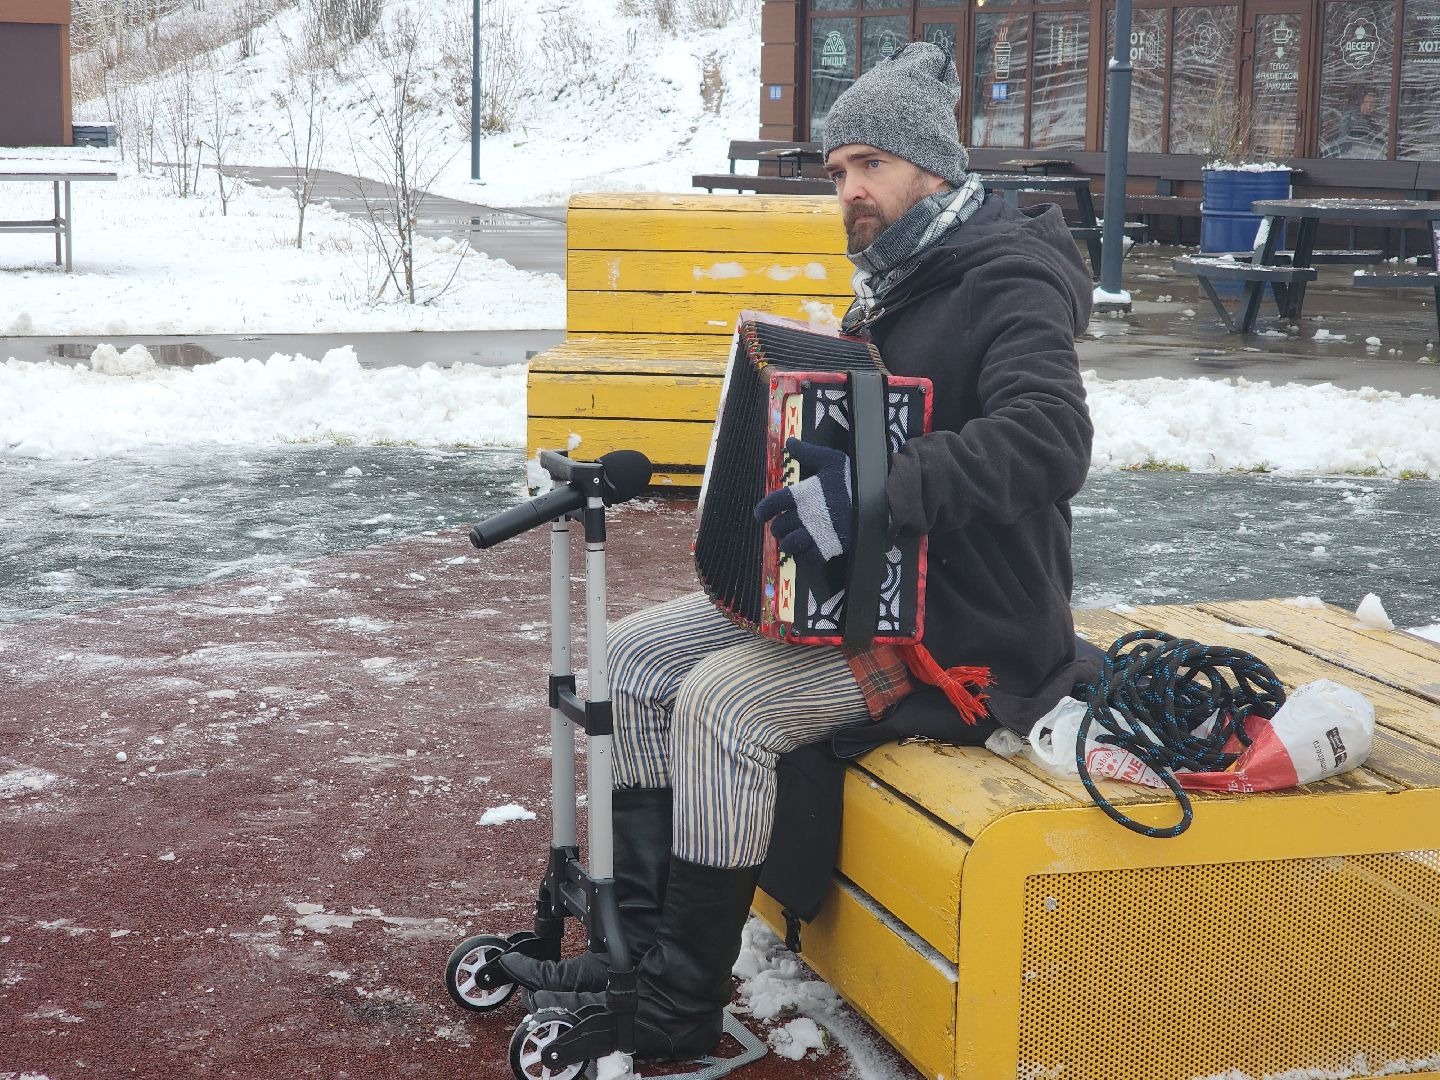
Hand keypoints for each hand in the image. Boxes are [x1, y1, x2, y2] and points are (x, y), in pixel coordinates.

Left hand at [752, 439, 852, 565]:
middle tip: (784, 526)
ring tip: (792, 541)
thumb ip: (808, 453)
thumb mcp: (831, 460)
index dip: (763, 510)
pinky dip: (802, 557)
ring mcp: (816, 533)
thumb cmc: (853, 479)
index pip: (773, 503)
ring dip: (788, 544)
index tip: (761, 516)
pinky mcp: (828, 547)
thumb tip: (789, 442)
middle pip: (779, 527)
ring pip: (789, 545)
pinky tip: (805, 551)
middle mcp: (805, 515)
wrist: (879, 500)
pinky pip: (806, 559)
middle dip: (779, 528)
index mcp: (802, 494)